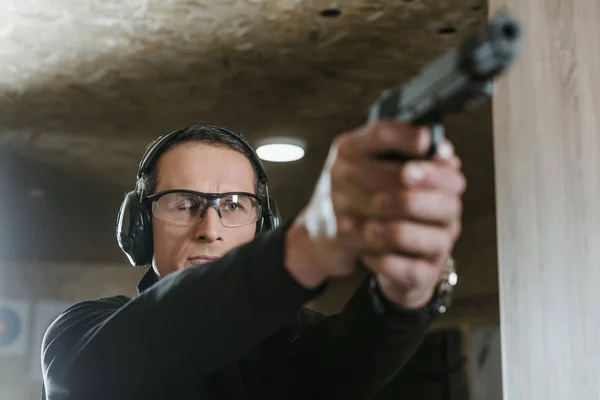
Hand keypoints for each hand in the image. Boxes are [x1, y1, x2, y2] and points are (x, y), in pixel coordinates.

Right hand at [285, 121, 464, 300]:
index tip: (431, 143)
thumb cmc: (351, 193)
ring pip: (397, 205)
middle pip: (398, 174)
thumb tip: (446, 155)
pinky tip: (418, 231)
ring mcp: (339, 202)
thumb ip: (400, 154)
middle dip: (430, 184)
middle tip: (452, 192)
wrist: (315, 232)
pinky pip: (386, 231)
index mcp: (347, 148)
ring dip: (423, 212)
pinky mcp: (344, 231)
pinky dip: (407, 232)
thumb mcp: (365, 164)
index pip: (383, 133)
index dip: (412, 136)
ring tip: (440, 213)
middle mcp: (340, 171)